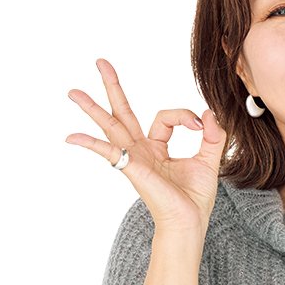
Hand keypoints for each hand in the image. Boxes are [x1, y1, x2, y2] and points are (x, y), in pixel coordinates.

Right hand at [65, 57, 225, 232]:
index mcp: (156, 148)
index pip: (164, 117)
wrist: (188, 222)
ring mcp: (132, 159)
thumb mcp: (209, 159)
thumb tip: (208, 112)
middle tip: (100, 62)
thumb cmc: (194, 199)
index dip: (183, 115)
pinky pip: (107, 152)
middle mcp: (140, 151)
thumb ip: (213, 135)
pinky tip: (70, 137)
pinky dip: (89, 143)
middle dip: (112, 86)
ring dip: (92, 108)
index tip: (199, 124)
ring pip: (110, 126)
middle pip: (122, 112)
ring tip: (72, 92)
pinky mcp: (131, 168)